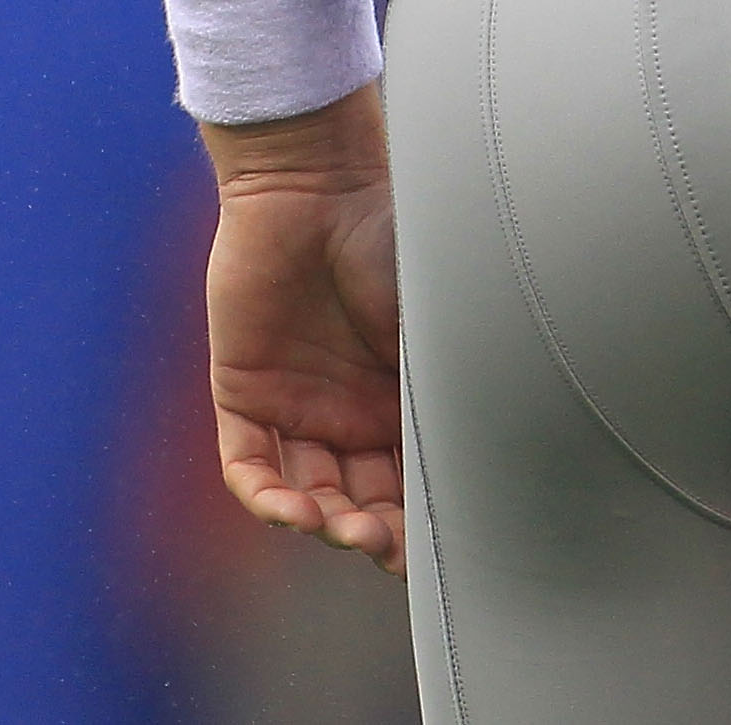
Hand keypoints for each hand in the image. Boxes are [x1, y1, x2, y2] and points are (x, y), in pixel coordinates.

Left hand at [203, 82, 405, 575]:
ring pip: (305, 491)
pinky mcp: (243, 391)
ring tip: (340, 529)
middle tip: (384, 545)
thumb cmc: (387, 237)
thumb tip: (487, 454)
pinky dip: (265, 494)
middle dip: (372, 532)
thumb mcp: (430, 318)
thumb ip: (446, 382)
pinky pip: (247, 463)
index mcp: (399, 393)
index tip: (437, 547)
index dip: (418, 519)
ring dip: (321, 522)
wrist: (316, 182)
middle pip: (358, 498)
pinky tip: (289, 508)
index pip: (408, 477)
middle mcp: (349, 408)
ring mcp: (295, 403)